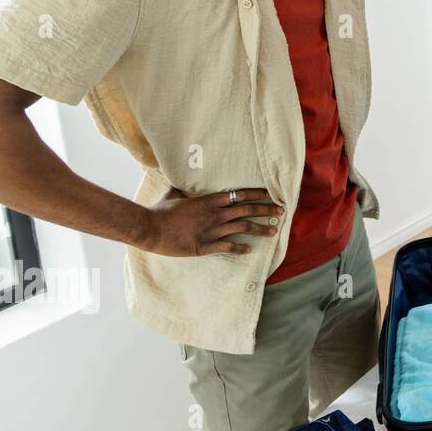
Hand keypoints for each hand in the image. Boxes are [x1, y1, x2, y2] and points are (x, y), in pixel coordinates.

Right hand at [138, 187, 283, 256]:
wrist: (150, 229)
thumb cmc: (161, 211)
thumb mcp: (174, 195)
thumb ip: (184, 189)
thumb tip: (184, 181)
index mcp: (210, 200)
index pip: (240, 194)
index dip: (257, 194)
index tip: (270, 194)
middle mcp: (215, 214)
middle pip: (247, 210)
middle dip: (267, 210)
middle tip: (281, 211)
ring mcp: (212, 231)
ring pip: (243, 228)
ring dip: (260, 229)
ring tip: (273, 230)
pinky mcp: (205, 246)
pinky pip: (228, 247)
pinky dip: (240, 248)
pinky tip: (249, 250)